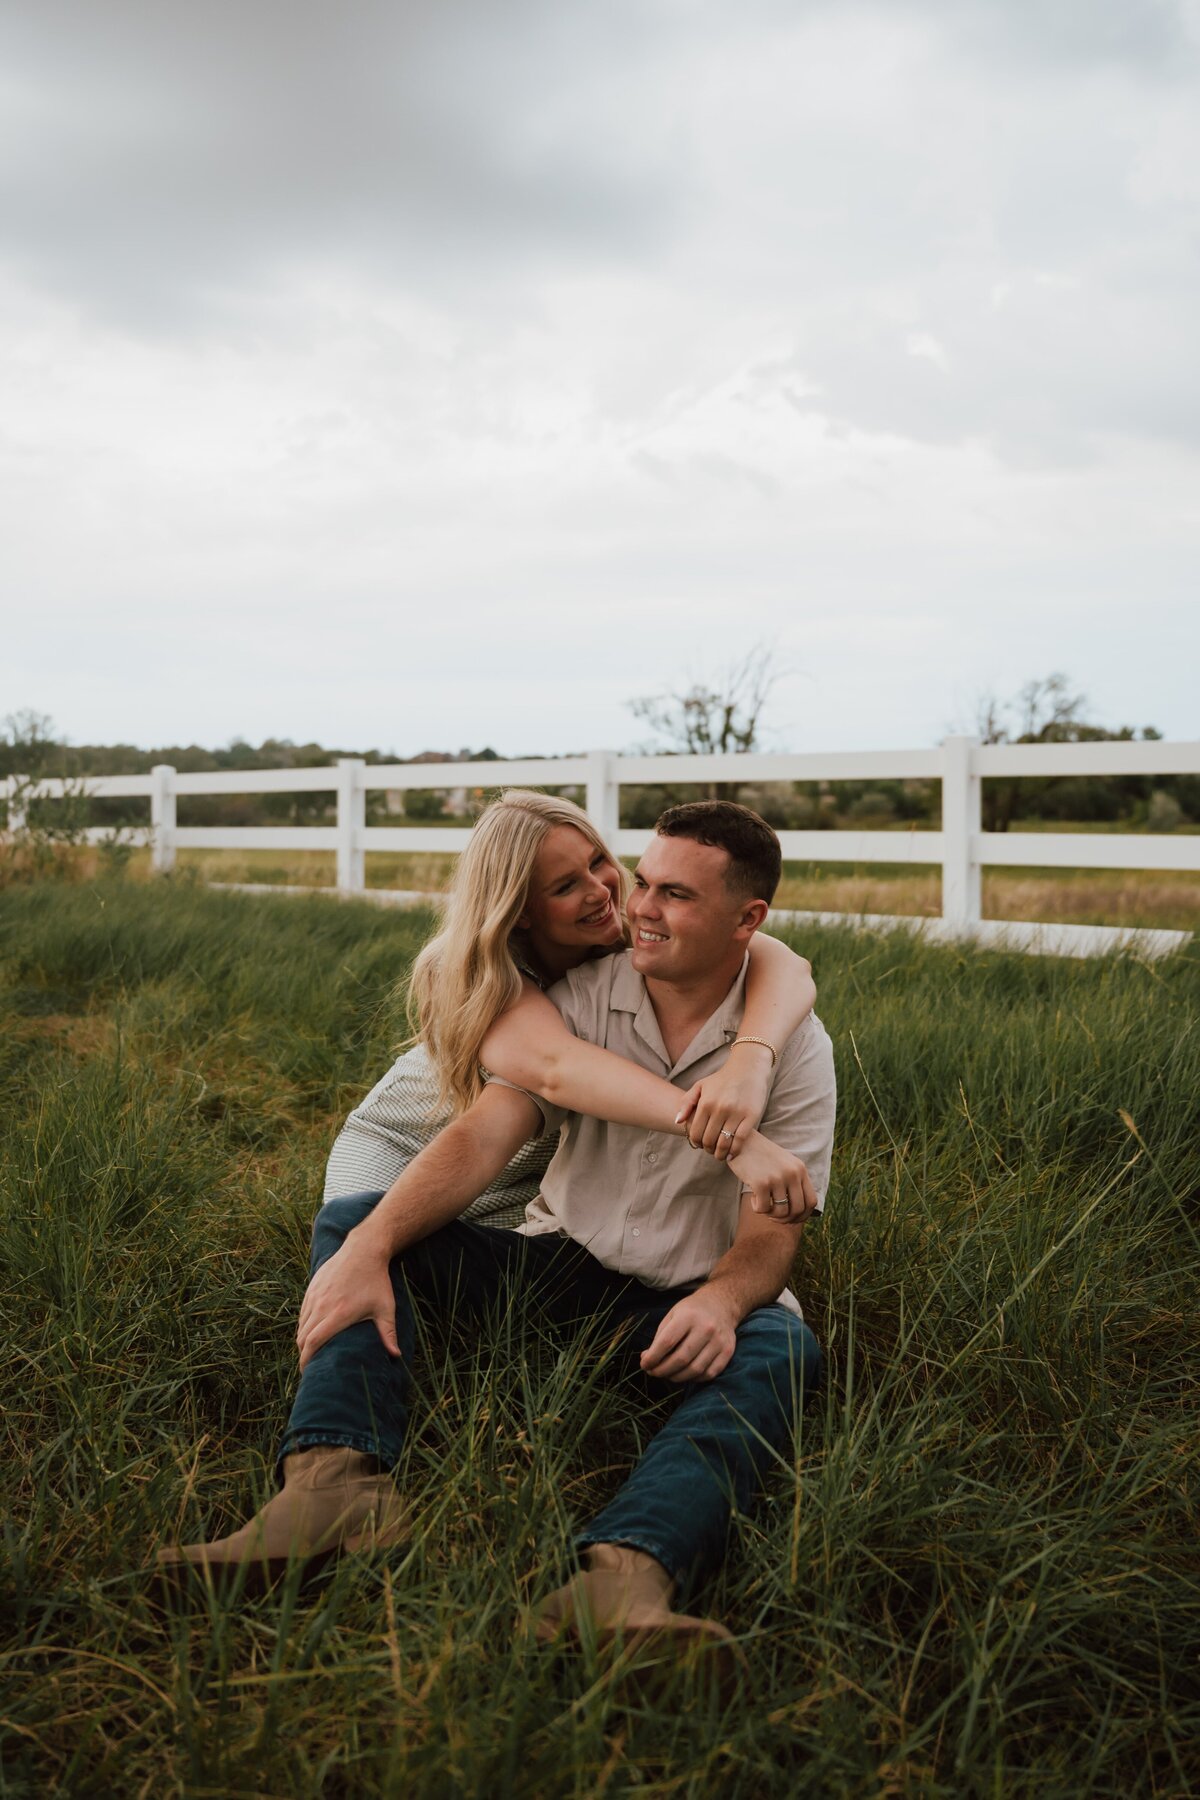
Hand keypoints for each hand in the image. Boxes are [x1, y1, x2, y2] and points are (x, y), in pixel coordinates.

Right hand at [295, 1229, 399, 1370]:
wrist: (364, 1249)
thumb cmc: (376, 1280)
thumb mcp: (385, 1307)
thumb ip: (388, 1333)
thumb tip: (396, 1356)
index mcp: (338, 1314)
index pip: (313, 1343)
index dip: (306, 1360)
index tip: (307, 1371)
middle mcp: (322, 1306)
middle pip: (303, 1337)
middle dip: (303, 1354)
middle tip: (309, 1366)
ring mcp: (315, 1295)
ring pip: (301, 1324)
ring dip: (302, 1340)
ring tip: (309, 1350)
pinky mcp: (312, 1287)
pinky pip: (302, 1312)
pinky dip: (303, 1324)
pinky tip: (311, 1330)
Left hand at [639, 1288, 738, 1383]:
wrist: (721, 1304)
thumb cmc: (691, 1311)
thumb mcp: (672, 1315)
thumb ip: (659, 1338)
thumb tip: (647, 1360)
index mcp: (688, 1316)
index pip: (667, 1342)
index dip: (653, 1357)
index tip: (644, 1365)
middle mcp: (706, 1328)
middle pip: (681, 1359)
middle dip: (662, 1371)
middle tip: (653, 1372)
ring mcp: (719, 1341)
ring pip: (695, 1370)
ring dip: (676, 1377)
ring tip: (667, 1374)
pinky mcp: (728, 1351)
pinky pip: (709, 1374)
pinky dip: (694, 1379)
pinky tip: (685, 1374)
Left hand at [675, 1045, 773, 1160]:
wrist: (748, 1068)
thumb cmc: (722, 1079)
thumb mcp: (701, 1086)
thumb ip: (687, 1103)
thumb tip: (677, 1121)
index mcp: (706, 1102)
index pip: (696, 1132)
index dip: (696, 1143)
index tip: (699, 1145)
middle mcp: (720, 1108)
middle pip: (709, 1140)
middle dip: (707, 1149)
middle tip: (710, 1150)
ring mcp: (736, 1113)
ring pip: (724, 1142)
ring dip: (720, 1153)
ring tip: (720, 1154)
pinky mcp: (751, 1116)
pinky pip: (740, 1139)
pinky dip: (735, 1150)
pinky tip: (732, 1153)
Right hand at [726, 1130, 817, 1222]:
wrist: (740, 1140)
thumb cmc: (760, 1155)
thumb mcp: (783, 1164)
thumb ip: (793, 1182)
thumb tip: (797, 1213)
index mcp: (800, 1169)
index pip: (812, 1202)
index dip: (803, 1216)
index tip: (790, 1218)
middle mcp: (792, 1173)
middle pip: (798, 1210)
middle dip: (786, 1219)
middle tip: (773, 1216)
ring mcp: (778, 1178)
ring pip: (781, 1212)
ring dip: (770, 1215)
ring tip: (762, 1205)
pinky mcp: (761, 1183)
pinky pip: (763, 1208)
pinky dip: (757, 1208)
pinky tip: (753, 1198)